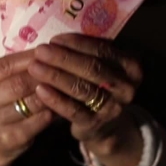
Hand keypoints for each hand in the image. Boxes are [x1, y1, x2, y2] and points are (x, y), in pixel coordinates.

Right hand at [0, 51, 52, 165]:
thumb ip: (8, 70)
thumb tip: (43, 52)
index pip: (3, 66)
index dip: (28, 58)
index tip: (47, 51)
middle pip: (18, 83)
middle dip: (42, 73)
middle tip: (60, 66)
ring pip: (31, 101)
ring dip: (51, 91)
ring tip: (63, 82)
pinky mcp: (10, 139)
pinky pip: (39, 119)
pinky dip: (52, 109)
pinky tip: (60, 102)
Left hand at [28, 34, 143, 165]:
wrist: (106, 126)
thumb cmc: (98, 87)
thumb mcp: (101, 67)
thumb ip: (88, 53)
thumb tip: (57, 40)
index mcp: (130, 66)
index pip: (102, 49)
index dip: (76, 43)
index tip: (53, 39)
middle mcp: (126, 87)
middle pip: (93, 68)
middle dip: (64, 58)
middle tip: (40, 51)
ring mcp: (113, 107)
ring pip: (82, 88)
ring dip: (56, 76)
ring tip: (34, 67)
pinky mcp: (96, 124)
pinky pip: (74, 110)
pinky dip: (56, 99)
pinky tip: (40, 90)